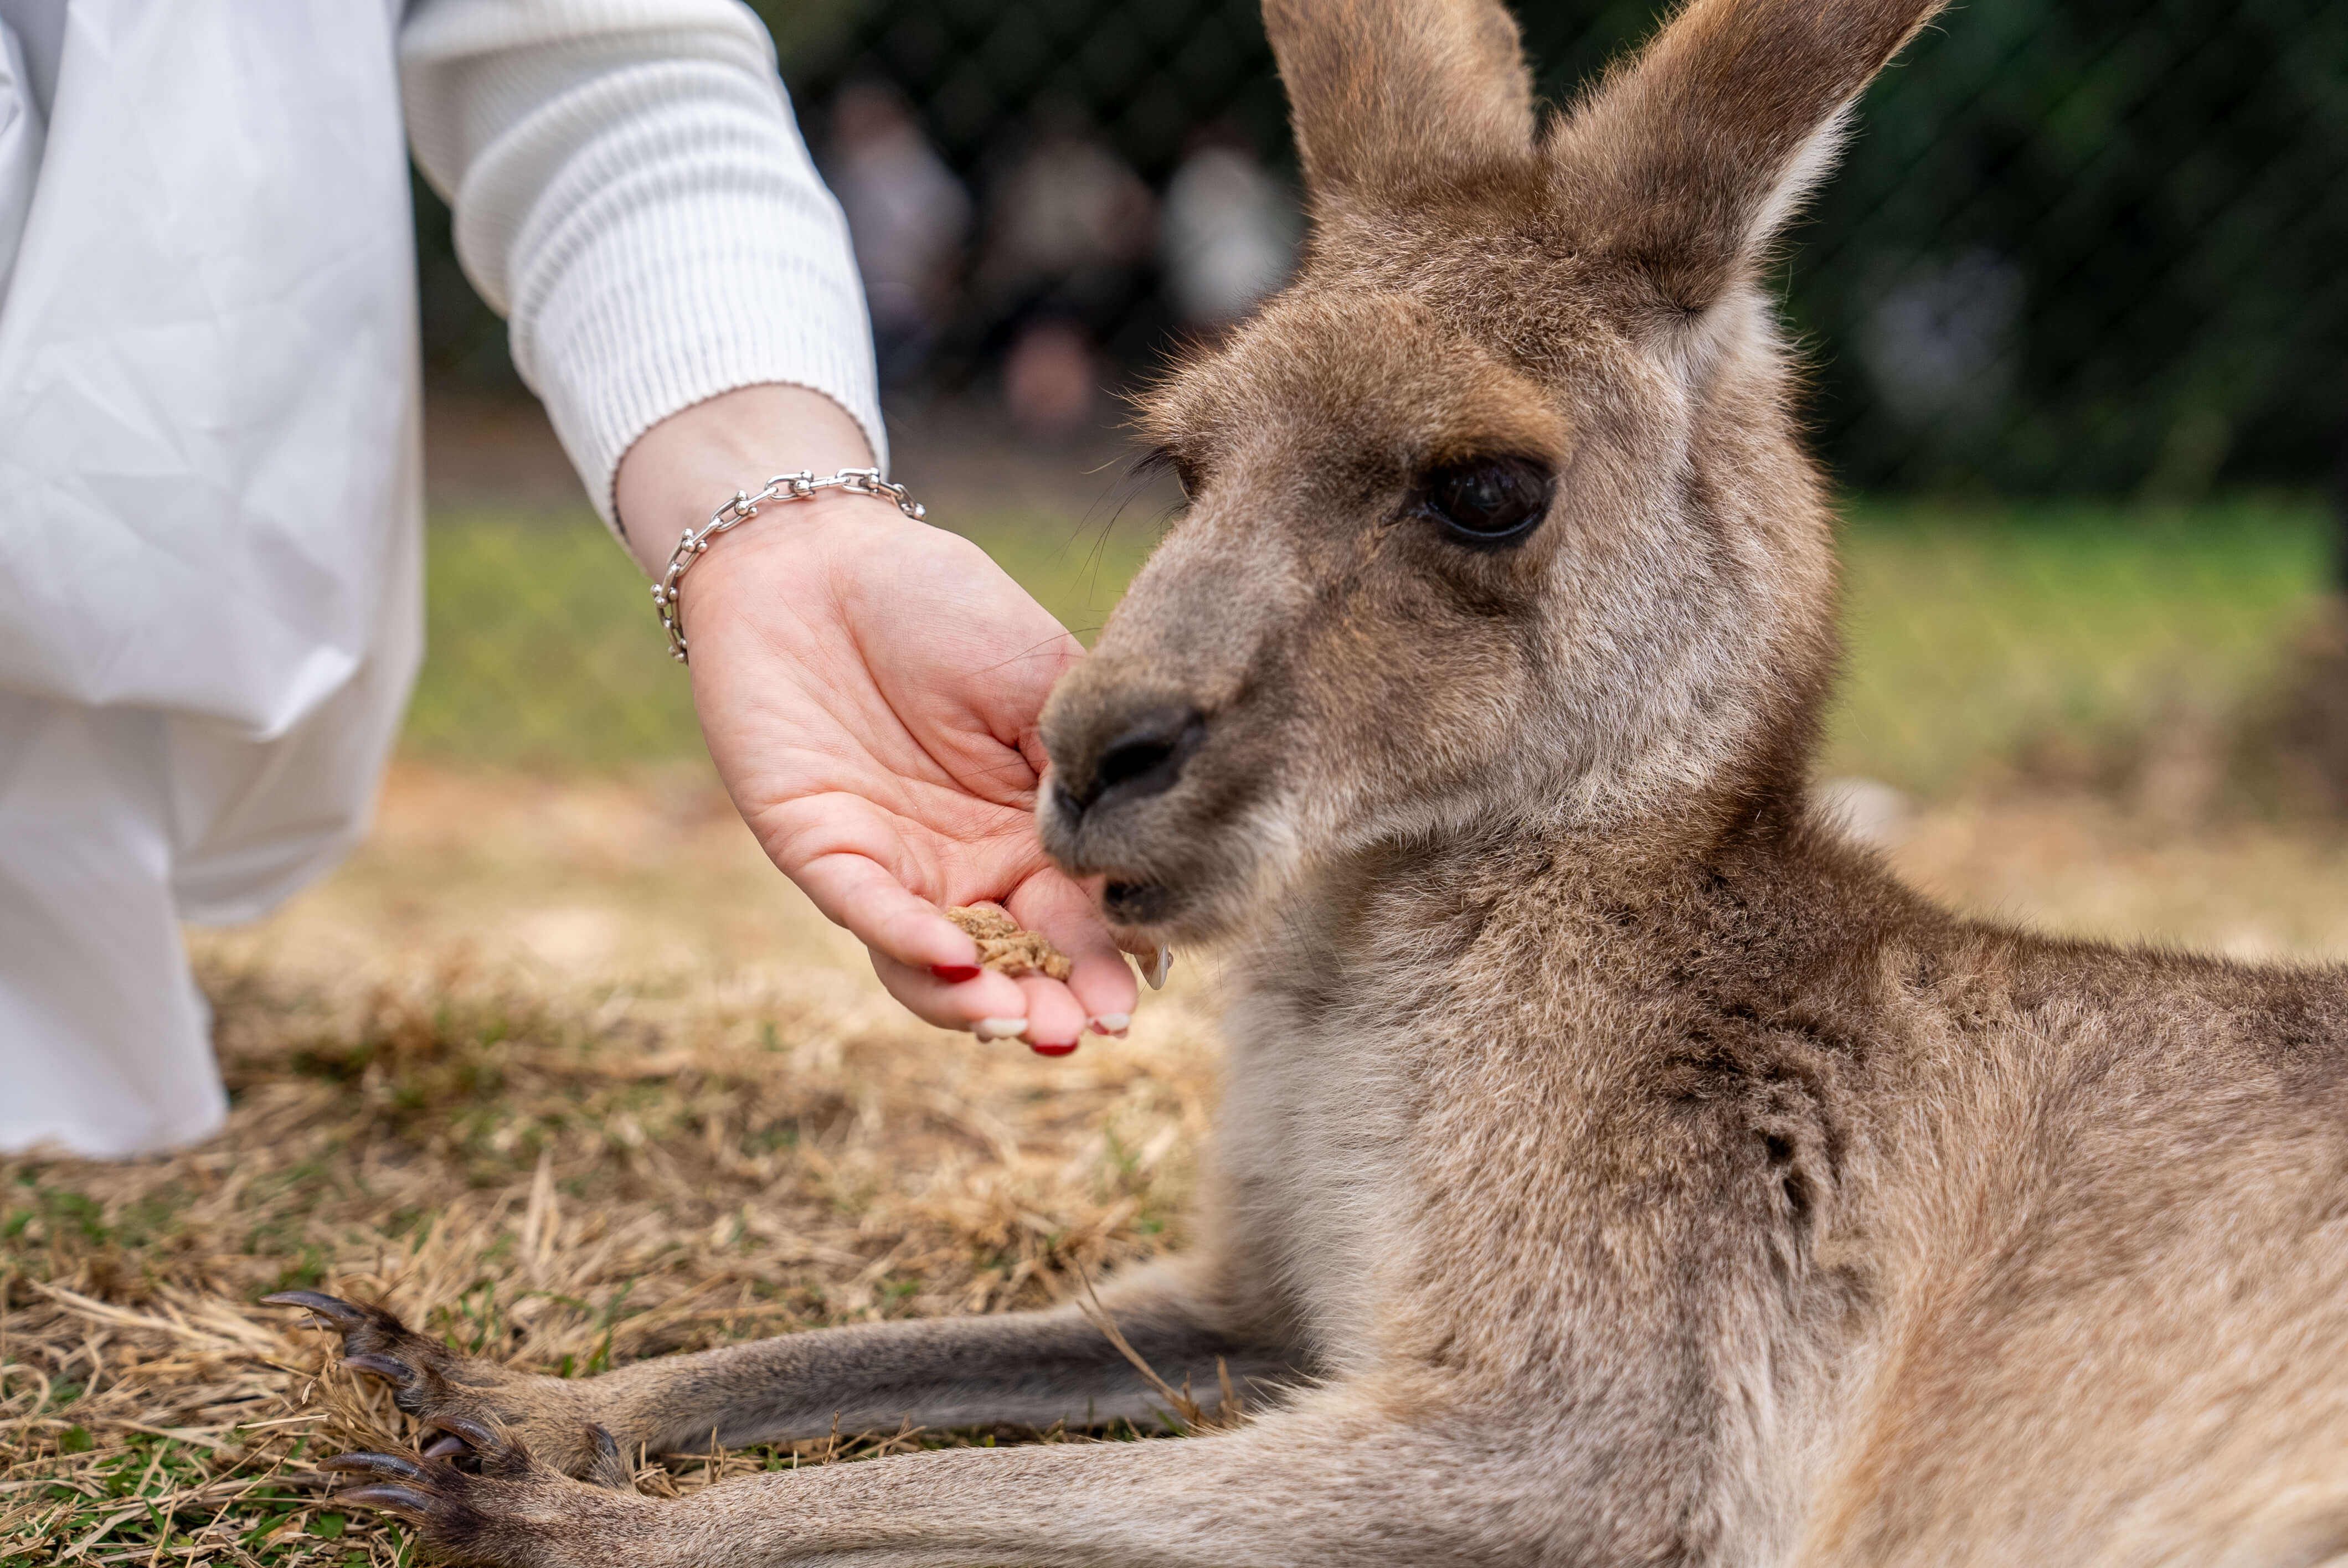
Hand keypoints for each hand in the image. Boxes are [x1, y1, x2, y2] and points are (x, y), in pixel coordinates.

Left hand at [613, 387, 1139, 1049]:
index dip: (1110, 960)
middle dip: (1055, 1004)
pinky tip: (954, 959)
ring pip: (936, 964)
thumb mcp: (1047, 676)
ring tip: (1025, 1024)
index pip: (1079, 915)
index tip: (1146, 991)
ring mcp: (894, 863)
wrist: (825, 554)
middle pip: (1016, 961)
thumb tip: (1140, 851)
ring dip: (980, 1003)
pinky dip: (909, 941)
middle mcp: (966, 864)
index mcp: (1031, 828)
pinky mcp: (820, 848)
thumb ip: (1087, 763)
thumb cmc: (944, 603)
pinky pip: (866, 909)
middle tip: (1090, 1030)